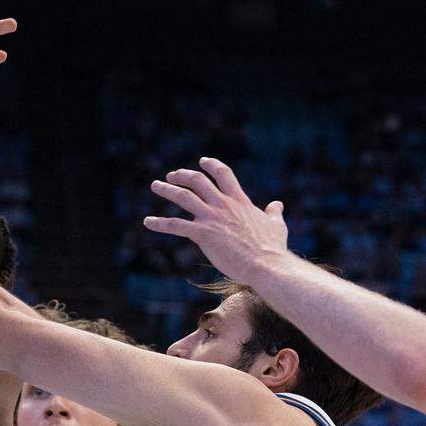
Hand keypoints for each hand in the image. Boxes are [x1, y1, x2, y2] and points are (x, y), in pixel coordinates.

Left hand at [143, 157, 290, 282]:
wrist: (266, 264)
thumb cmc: (272, 248)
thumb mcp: (276, 225)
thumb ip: (274, 213)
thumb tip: (277, 204)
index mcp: (239, 201)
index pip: (223, 174)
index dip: (211, 165)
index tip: (202, 161)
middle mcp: (223, 205)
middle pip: (198, 180)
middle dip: (182, 175)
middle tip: (171, 176)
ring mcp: (212, 218)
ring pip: (183, 197)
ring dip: (166, 190)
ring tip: (155, 186)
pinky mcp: (203, 233)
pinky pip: (175, 225)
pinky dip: (159, 223)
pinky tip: (148, 222)